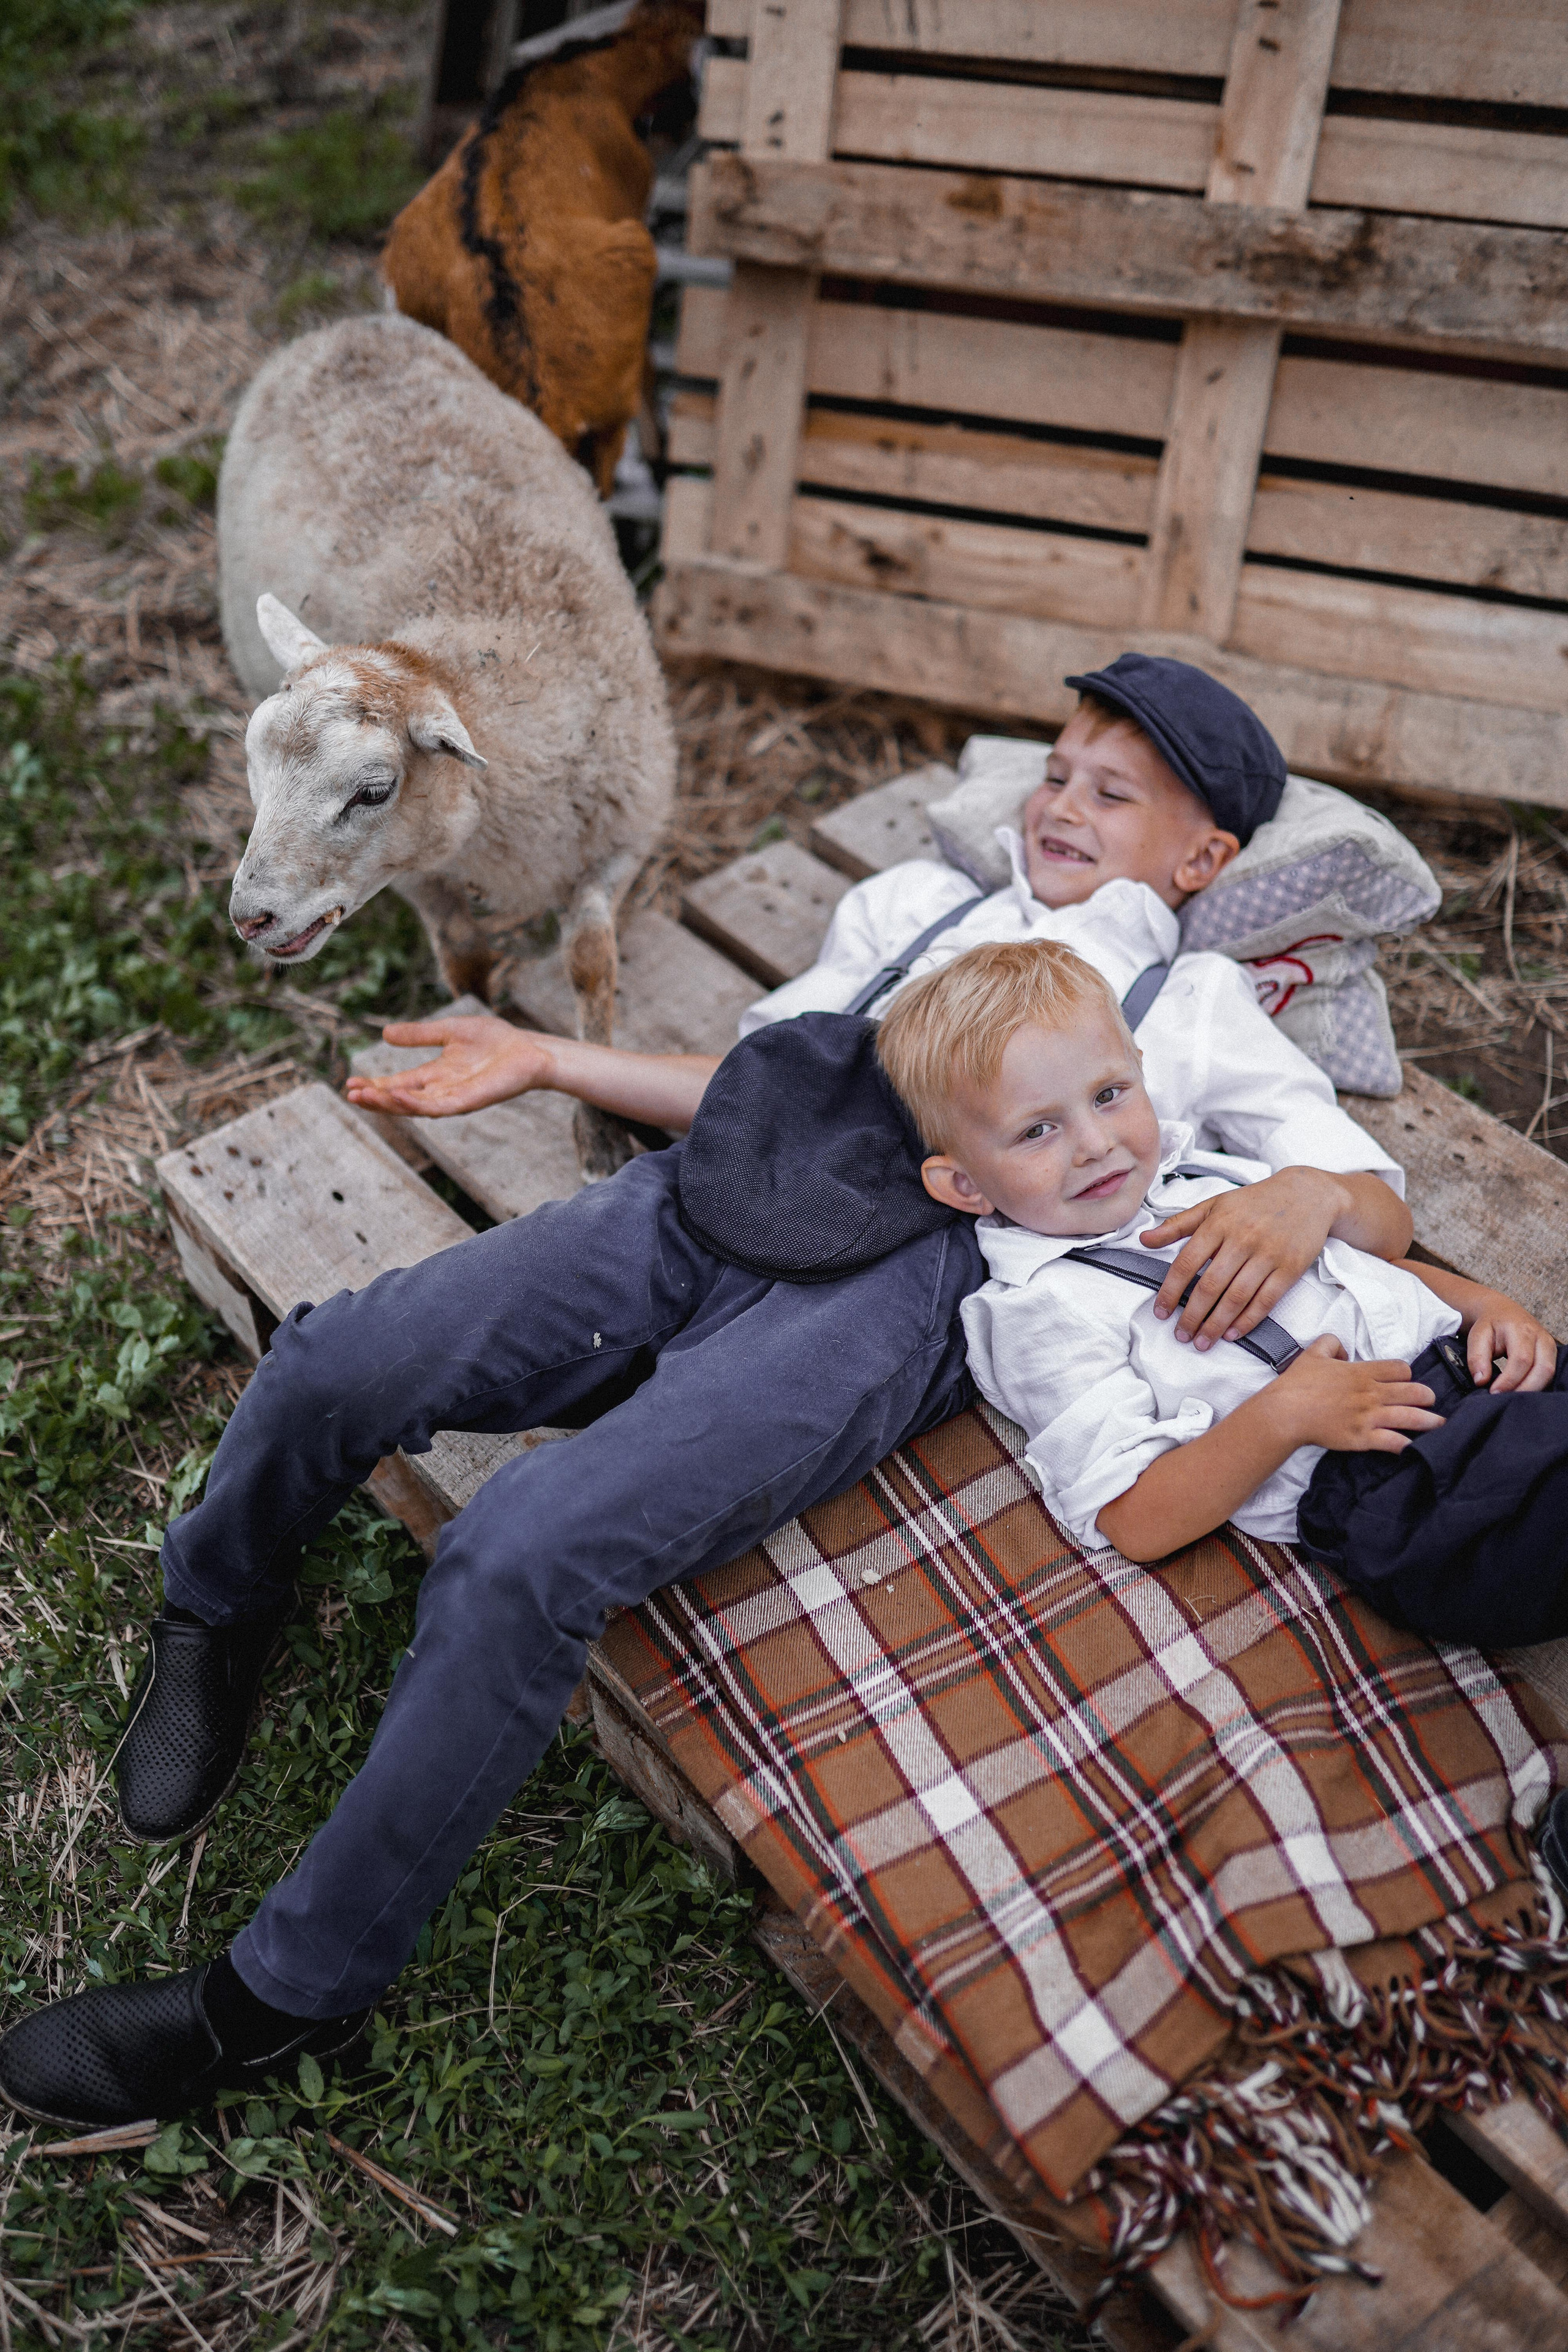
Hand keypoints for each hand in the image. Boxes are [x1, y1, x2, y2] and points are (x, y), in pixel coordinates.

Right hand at [344, 1015, 556, 1118]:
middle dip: (375, 1098)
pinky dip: (414, 1103)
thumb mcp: (449, 1031)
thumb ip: (420, 1034)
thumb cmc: (495, 1041)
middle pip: (401, 1099)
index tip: (350, 1083)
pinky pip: (436, 1107)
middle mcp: (440, 1091)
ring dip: (388, 1103)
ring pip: (414, 1107)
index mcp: (434, 1075)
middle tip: (350, 1093)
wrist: (529, 1049)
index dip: (375, 1086)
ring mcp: (453, 1098)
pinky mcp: (468, 1102)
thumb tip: (385, 1034)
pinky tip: (396, 1095)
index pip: (398, 1084)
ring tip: (363, 1096)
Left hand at [1139, 1168, 1349, 1350]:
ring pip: (1236, 1297)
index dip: (1170, 1291)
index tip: (1161, 1312)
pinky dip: (1247, 1321)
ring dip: (1216, 1325)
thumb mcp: (1214, 1205)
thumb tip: (1143, 1239)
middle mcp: (1242, 1239)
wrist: (1308, 1194)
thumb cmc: (1255, 1201)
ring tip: (1202, 1342)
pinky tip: (1232, 1334)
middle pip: (1210, 1285)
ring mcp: (1268, 1255)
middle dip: (1192, 1316)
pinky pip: (1265, 1301)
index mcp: (1218, 1223)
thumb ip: (1177, 1224)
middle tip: (1181, 1335)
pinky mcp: (1290, 1268)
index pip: (1187, 1262)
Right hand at [1273, 1333, 1443, 1453]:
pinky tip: (1415, 1447)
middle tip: (1430, 1401)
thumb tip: (1342, 1348)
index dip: (1406, 1374)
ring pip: (1411, 1417)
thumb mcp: (1313, 1353)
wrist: (1285, 1412)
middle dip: (1427, 1396)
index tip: (1405, 1381)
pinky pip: (1394, 1442)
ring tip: (1440, 1424)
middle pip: (1414, 1391)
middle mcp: (1371, 1393)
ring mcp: (1368, 1417)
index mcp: (1362, 1372)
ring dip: (1429, 1421)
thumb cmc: (1297, 1383)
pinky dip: (1407, 1445)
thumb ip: (1331, 1343)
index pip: (1401, 1369)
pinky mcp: (1362, 1438)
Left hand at [1462, 1290, 1556, 1392]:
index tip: (1494, 1392)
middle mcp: (1541, 1337)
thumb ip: (1477, 1357)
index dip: (1509, 1380)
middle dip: (1524, 1389)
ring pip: (1549, 1373)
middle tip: (1504, 1399)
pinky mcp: (1551, 1354)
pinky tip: (1520, 1391)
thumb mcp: (1477, 1336)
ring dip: (1532, 1390)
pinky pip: (1549, 1374)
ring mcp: (1549, 1345)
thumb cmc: (1490, 1325)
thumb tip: (1481, 1381)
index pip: (1522, 1360)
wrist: (1502, 1312)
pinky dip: (1536, 1386)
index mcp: (1521, 1330)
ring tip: (1511, 1397)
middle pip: (1543, 1369)